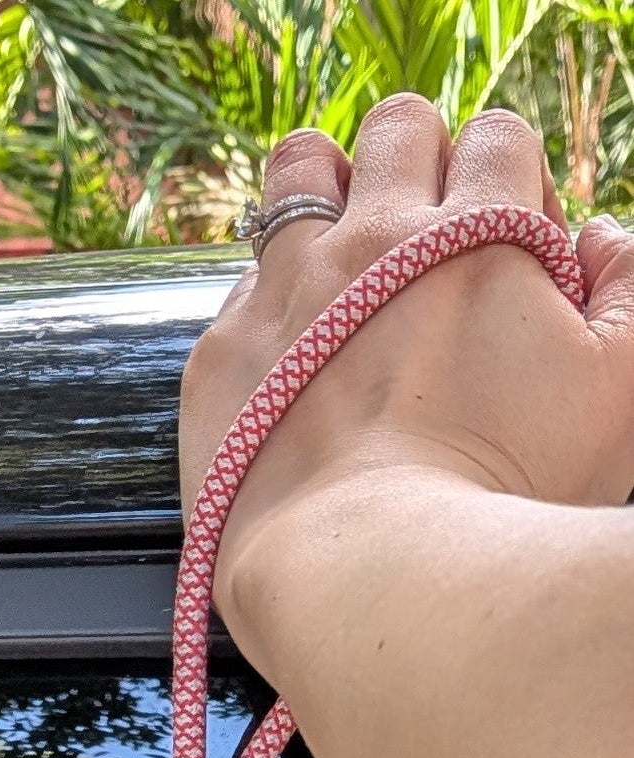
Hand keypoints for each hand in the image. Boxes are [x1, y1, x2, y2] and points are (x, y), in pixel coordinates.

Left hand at [180, 95, 633, 636]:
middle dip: (416, 162)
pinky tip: (294, 351)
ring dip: (325, 190)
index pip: (495, 137)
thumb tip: (598, 239)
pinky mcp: (219, 354)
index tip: (503, 246)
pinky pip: (240, 285)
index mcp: (480, 233)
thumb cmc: (503, 497)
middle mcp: (373, 240)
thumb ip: (628, 292)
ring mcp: (284, 291)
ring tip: (343, 249)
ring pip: (296, 171)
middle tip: (422, 235)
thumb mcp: (617, 393)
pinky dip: (272, 299)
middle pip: (395, 128)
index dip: (505, 184)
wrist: (368, 574)